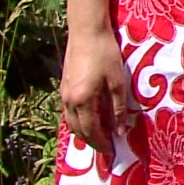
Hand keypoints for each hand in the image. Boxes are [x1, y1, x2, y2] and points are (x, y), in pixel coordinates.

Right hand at [59, 26, 132, 155]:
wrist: (86, 32)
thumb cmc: (105, 54)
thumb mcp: (117, 81)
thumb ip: (118, 108)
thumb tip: (120, 130)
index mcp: (82, 100)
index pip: (91, 131)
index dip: (102, 143)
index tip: (112, 152)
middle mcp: (68, 101)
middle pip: (78, 130)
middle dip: (92, 142)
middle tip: (106, 149)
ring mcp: (63, 94)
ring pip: (71, 123)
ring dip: (84, 133)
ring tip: (99, 138)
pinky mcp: (63, 87)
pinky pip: (68, 113)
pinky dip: (78, 122)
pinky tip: (89, 120)